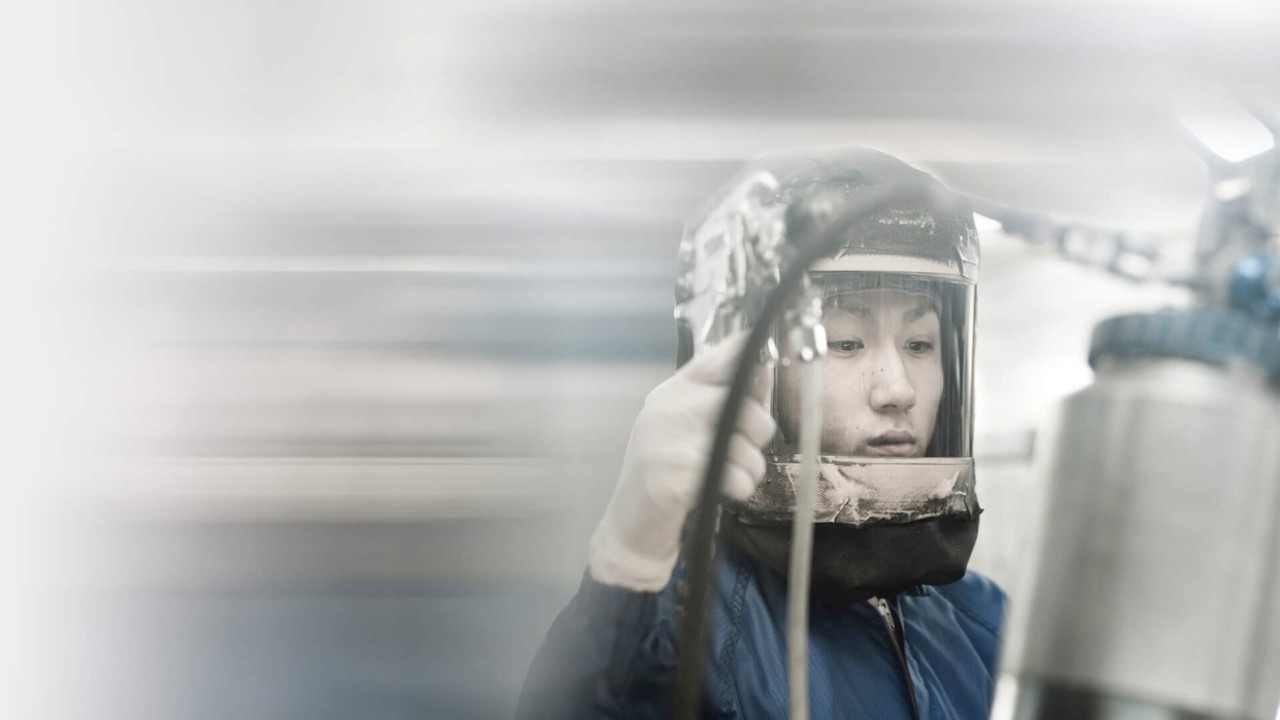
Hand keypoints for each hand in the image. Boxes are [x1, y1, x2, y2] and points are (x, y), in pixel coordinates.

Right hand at [588, 332, 776, 590]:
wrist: (632, 525)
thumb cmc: (667, 474)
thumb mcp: (685, 427)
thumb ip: (720, 400)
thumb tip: (764, 371)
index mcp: (671, 392)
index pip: (714, 360)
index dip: (748, 359)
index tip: (765, 368)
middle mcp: (667, 410)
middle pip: (739, 402)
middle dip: (758, 429)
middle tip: (748, 448)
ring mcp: (666, 443)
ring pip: (742, 444)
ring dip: (751, 466)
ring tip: (733, 476)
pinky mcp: (673, 477)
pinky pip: (733, 476)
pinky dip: (740, 488)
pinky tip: (725, 492)